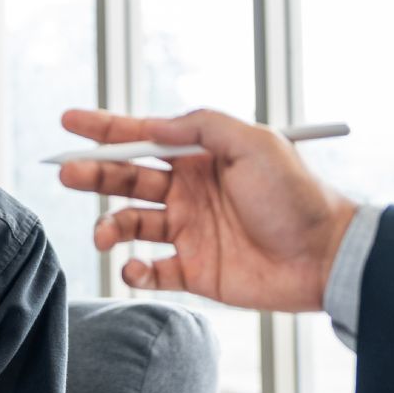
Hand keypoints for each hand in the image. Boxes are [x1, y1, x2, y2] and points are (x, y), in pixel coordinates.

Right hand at [57, 108, 357, 311]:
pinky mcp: (195, 271)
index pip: (142, 139)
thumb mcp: (255, 142)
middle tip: (67, 172)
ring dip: (110, 226)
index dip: (104, 128)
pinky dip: (135, 271)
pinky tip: (134, 267)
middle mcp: (189, 192)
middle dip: (93, 175)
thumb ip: (202, 127)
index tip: (68, 120)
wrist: (326, 255)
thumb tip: (151, 126)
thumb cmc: (296, 194)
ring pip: (131, 224)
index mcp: (201, 158)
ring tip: (105, 233)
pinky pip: (152, 271)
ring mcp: (190, 232)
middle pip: (126, 180)